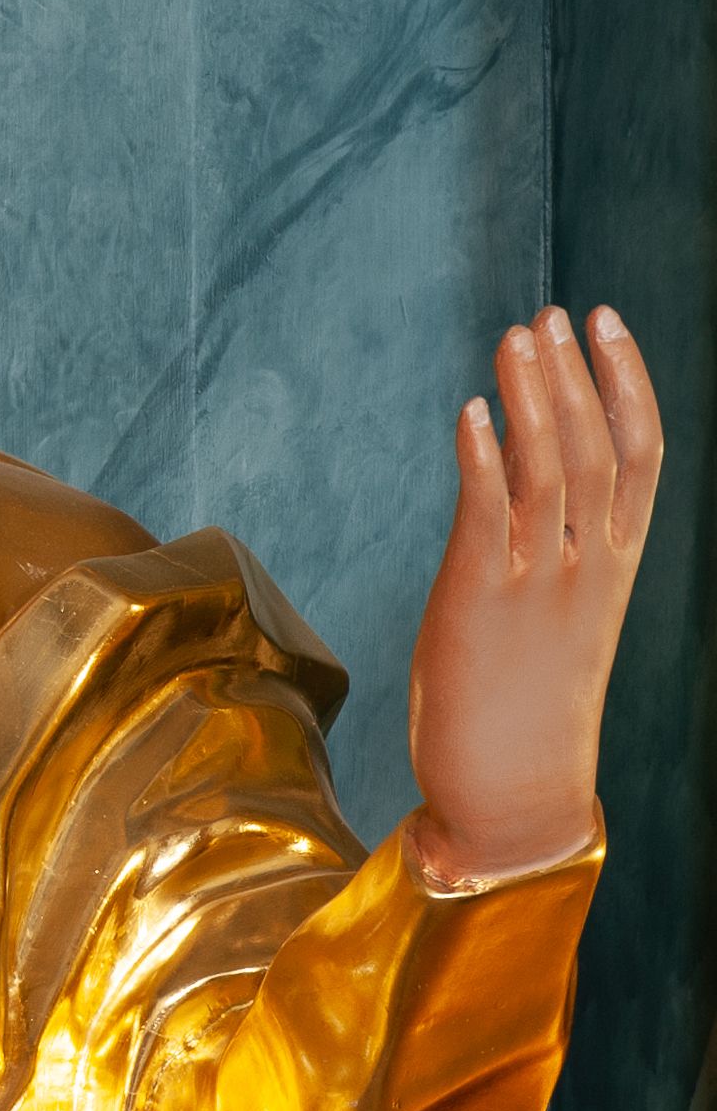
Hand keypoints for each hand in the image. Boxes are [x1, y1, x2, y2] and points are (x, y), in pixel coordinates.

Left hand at [408, 304, 661, 881]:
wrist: (513, 796)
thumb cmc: (522, 711)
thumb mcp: (552, 619)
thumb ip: (545, 554)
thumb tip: (513, 489)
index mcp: (612, 567)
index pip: (639, 453)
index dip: (626, 380)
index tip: (605, 321)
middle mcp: (584, 566)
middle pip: (594, 446)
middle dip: (572, 372)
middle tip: (549, 313)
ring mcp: (536, 583)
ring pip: (549, 469)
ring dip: (532, 397)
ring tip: (516, 337)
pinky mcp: (480, 603)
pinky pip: (488, 515)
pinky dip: (482, 459)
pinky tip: (472, 413)